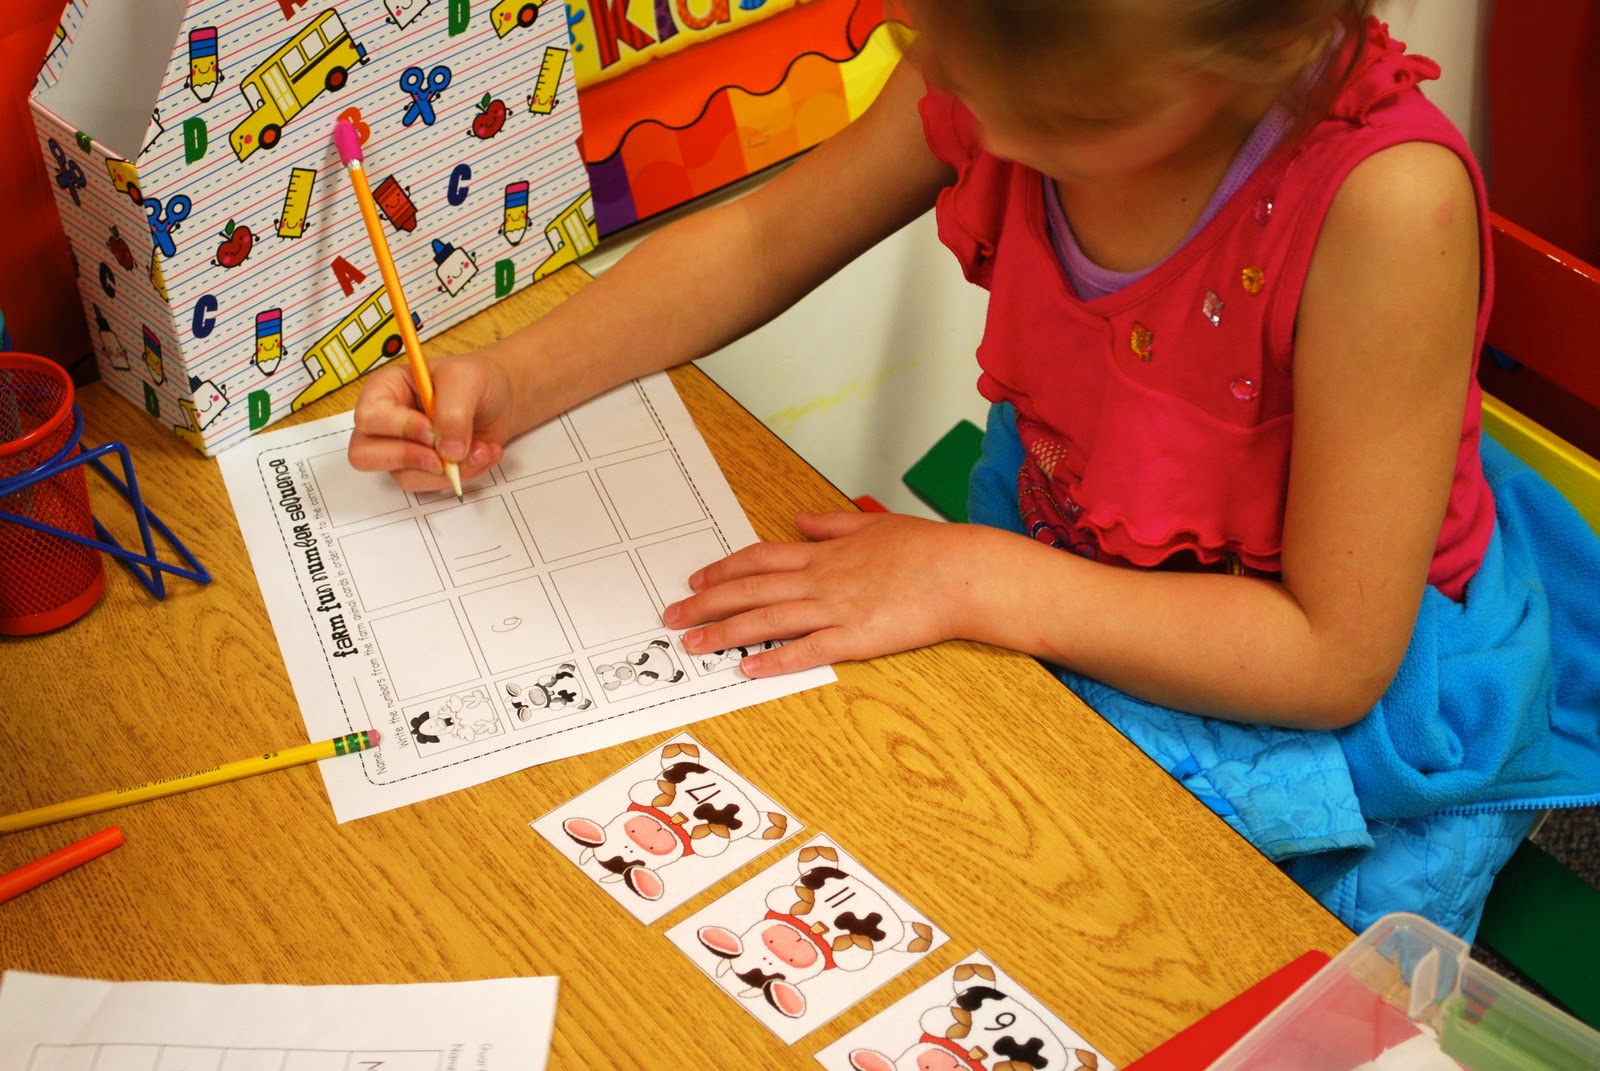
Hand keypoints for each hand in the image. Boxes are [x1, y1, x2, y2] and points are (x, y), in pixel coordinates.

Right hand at [348, 351, 517, 491]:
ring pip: (404, 476)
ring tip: (480, 450)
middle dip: (410, 459)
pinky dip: (461, 476)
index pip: (369, 418)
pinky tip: (481, 455)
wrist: (501, 399)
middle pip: (365, 455)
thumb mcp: (466, 380)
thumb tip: (447, 452)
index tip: (432, 430)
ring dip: (447, 471)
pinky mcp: (423, 468)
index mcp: (384, 389)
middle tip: (444, 455)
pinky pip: (431, 484)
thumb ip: (453, 412)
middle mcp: (386, 423)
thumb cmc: (476, 379)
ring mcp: (402, 449)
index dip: (399, 428)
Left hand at [662, 511, 983, 676]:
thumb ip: (832, 526)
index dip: (724, 570)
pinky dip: (774, 659)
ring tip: (693, 644)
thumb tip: (801, 522)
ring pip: (768, 619)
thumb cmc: (928, 549)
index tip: (697, 579)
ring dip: (725, 632)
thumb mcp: (875, 525)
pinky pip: (806, 650)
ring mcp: (836, 609)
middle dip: (706, 603)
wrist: (963, 572)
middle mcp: (821, 579)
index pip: (761, 559)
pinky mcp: (856, 638)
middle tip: (672, 615)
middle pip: (751, 589)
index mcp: (825, 553)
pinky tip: (747, 668)